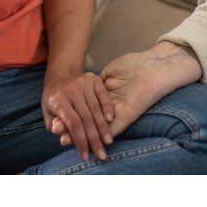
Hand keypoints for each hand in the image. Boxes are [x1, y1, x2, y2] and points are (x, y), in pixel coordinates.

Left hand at [41, 72, 113, 161]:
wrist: (61, 76)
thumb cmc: (54, 100)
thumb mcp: (49, 114)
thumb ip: (56, 126)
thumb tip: (62, 138)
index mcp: (57, 99)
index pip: (72, 123)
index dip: (79, 140)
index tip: (85, 155)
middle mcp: (70, 89)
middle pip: (85, 118)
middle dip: (94, 139)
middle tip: (101, 155)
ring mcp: (83, 82)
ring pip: (95, 109)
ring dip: (103, 127)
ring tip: (108, 142)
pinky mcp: (93, 78)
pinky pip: (103, 94)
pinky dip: (107, 107)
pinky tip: (110, 120)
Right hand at [54, 42, 202, 143]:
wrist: (151, 66)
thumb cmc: (132, 66)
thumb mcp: (107, 74)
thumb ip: (95, 85)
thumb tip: (81, 93)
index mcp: (106, 99)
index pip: (85, 111)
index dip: (70, 116)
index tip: (55, 120)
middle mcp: (111, 110)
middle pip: (88, 123)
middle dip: (70, 129)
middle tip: (55, 133)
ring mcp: (118, 115)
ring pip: (96, 130)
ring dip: (79, 136)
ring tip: (62, 140)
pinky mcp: (126, 117)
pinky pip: (108, 129)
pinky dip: (94, 134)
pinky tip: (80, 138)